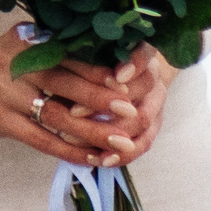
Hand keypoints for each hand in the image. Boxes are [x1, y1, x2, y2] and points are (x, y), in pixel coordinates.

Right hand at [0, 2, 146, 165]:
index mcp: (28, 43)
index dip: (97, 71)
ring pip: (55, 116)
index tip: (126, 82)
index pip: (69, 57)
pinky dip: (67, 150)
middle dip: (100, 99)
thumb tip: (112, 69)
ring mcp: (6, 95)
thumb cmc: (4, 58)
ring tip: (120, 142)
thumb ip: (58, 51)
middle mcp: (17, 66)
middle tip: (131, 111)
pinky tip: (91, 157)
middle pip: (65, 84)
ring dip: (90, 131)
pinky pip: (39, 139)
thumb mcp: (25, 43)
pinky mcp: (0, 120)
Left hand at [58, 46, 173, 165]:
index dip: (133, 65)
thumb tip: (54, 54)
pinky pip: (142, 143)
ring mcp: (156, 103)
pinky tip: (98, 160)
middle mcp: (153, 77)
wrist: (124, 75)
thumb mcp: (87, 53)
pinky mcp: (152, 127)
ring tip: (75, 138)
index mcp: (141, 51)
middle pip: (142, 90)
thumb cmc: (95, 59)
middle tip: (73, 113)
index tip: (116, 75)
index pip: (144, 54)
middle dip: (109, 103)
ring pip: (142, 121)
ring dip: (111, 131)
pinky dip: (121, 154)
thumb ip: (81, 55)